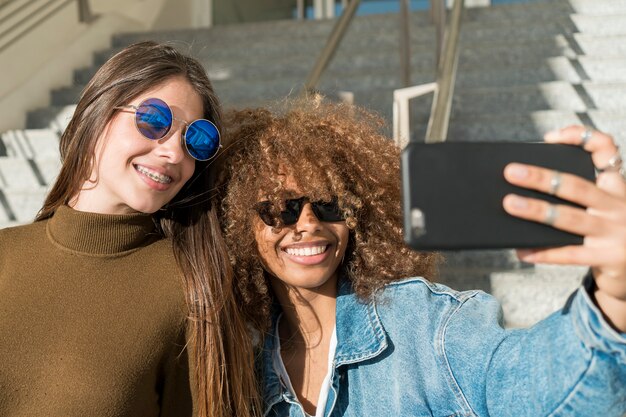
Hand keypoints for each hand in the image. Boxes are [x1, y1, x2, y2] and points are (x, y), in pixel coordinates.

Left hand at [502, 125, 625, 331]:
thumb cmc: (610, 233)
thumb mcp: (605, 207)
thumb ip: (579, 195)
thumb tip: (527, 191)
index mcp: (616, 186)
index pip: (605, 150)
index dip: (580, 138)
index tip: (550, 137)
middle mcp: (619, 205)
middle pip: (576, 186)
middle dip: (541, 178)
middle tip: (511, 172)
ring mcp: (616, 232)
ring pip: (569, 217)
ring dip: (537, 210)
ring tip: (510, 204)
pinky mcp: (610, 257)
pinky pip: (570, 254)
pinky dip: (543, 253)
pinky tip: (523, 251)